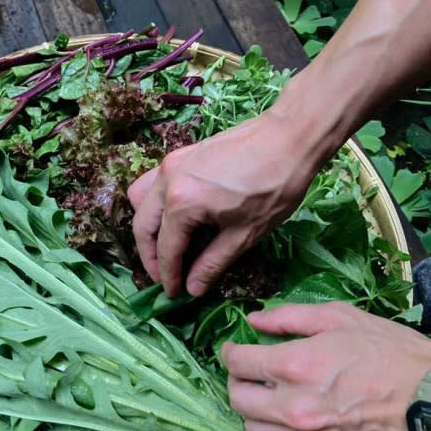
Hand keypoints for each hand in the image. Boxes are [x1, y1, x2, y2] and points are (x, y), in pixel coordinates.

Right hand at [128, 112, 318, 297]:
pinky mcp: (180, 155)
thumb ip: (212, 263)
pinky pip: (152, 183)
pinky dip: (153, 204)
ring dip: (146, 228)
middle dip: (149, 256)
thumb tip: (193, 288)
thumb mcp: (245, 234)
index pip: (166, 249)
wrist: (290, 136)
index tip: (172, 294)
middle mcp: (166, 182)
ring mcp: (170, 164)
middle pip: (143, 227)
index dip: (168, 275)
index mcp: (181, 204)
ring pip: (140, 202)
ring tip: (163, 247)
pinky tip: (172, 215)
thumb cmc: (274, 187)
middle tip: (164, 277)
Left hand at [223, 302, 430, 430]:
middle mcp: (294, 408)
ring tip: (269, 396)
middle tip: (248, 372)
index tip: (233, 348)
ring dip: (254, 411)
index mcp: (295, 367)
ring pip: (254, 430)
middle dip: (236, 382)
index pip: (237, 364)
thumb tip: (254, 321)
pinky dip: (282, 430)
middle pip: (237, 400)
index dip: (230, 353)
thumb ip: (289, 317)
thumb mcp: (339, 317)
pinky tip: (297, 415)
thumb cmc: (390, 352)